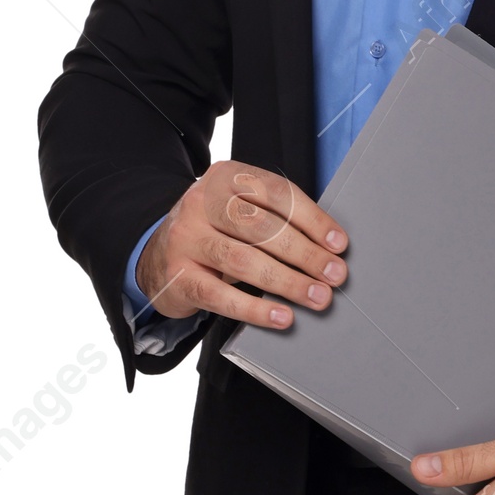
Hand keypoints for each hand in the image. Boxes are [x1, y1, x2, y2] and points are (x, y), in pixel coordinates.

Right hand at [136, 161, 347, 328]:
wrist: (156, 255)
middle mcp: (200, 203)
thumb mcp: (239, 211)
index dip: (312, 219)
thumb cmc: (215, 231)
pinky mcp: (176, 277)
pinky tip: (282, 316)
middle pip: (262, 227)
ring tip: (317, 296)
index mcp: (224, 177)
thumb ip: (276, 218)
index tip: (339, 244)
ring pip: (243, 260)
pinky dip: (256, 308)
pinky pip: (221, 296)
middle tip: (335, 274)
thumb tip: (329, 247)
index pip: (276, 193)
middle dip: (305, 253)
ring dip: (288, 282)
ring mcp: (185, 239)